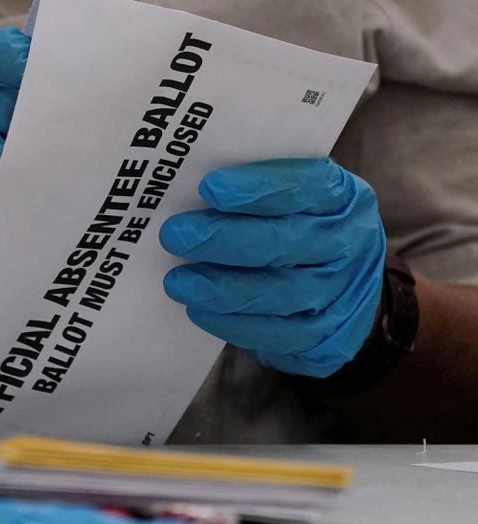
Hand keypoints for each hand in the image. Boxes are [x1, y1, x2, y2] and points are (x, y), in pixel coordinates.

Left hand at [159, 158, 385, 376]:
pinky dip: (236, 325)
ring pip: (283, 293)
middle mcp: (348, 243)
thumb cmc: (302, 224)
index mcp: (342, 197)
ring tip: (180, 282)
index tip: (210, 189)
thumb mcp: (295, 195)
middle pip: (285, 242)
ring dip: (223, 289)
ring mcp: (342, 293)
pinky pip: (281, 335)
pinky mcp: (330, 336)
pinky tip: (201, 312)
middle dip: (224, 240)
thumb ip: (254, 189)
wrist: (348, 281)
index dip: (257, 188)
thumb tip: (193, 193)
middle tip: (175, 236)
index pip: (304, 186)